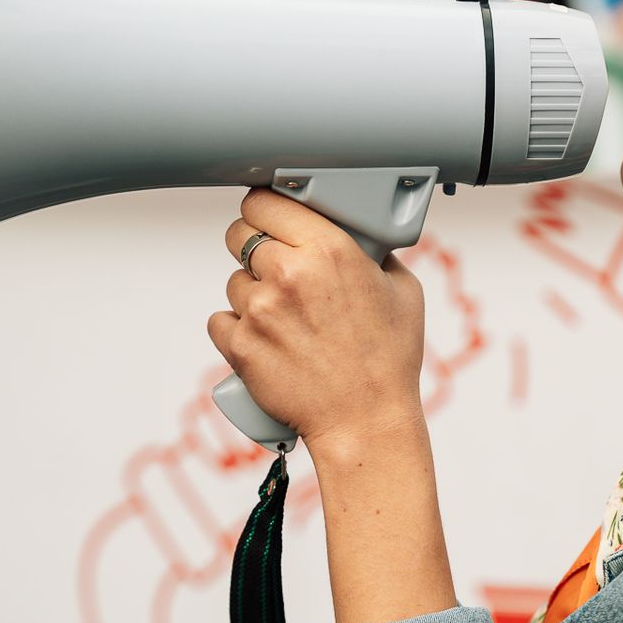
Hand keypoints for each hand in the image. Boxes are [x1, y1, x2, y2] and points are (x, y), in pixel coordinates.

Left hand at [208, 189, 426, 453]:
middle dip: (254, 246)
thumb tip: (360, 236)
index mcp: (329, 248)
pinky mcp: (239, 345)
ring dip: (252, 294)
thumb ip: (374, 253)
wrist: (366, 422)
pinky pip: (220, 321)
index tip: (271, 217)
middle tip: (276, 266)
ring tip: (286, 320)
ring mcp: (259, 310)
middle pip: (239, 233)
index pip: (265, 201)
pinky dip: (237, 330)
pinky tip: (267, 342)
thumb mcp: (402, 289)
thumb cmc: (389, 360)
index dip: (266, 209)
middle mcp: (289, 273)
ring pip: (234, 281)